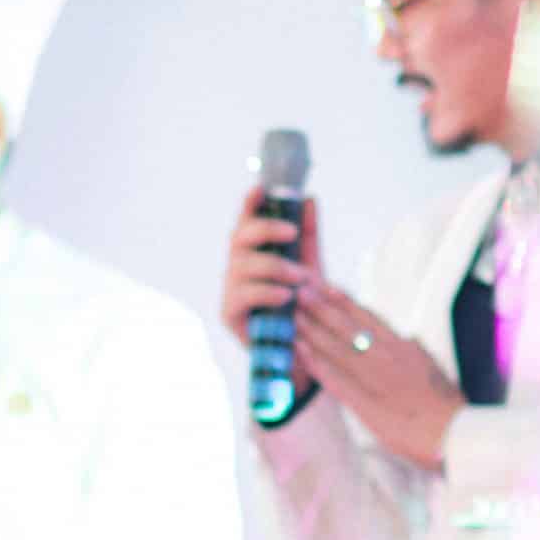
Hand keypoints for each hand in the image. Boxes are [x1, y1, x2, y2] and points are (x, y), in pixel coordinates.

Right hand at [219, 186, 322, 392]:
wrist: (301, 351)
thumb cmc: (301, 307)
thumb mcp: (309, 266)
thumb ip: (307, 236)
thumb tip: (309, 200)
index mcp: (254, 253)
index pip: (246, 222)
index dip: (249, 204)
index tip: (260, 189)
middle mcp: (237, 267)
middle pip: (238, 238)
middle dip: (264, 230)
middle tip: (291, 232)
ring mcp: (230, 290)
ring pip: (242, 265)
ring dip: (274, 266)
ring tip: (300, 276)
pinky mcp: (230, 314)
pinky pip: (243, 295)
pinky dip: (267, 291)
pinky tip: (287, 295)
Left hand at [294, 280, 466, 470]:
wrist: (456, 434)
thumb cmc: (447, 405)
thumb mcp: (431, 366)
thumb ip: (413, 350)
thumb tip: (405, 337)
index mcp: (403, 346)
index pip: (367, 317)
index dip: (342, 300)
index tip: (324, 285)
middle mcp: (386, 356)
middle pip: (346, 326)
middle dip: (319, 306)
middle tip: (298, 290)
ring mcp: (374, 379)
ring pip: (335, 348)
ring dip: (310, 330)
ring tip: (291, 315)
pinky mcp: (365, 404)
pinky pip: (334, 379)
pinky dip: (314, 363)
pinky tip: (298, 351)